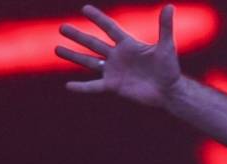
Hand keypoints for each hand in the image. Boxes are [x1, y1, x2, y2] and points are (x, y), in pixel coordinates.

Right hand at [56, 4, 180, 107]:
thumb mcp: (166, 46)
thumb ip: (165, 27)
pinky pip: (94, 86)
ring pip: (89, 62)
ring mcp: (114, 71)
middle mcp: (118, 56)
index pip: (110, 28)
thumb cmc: (169, 69)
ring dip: (73, 56)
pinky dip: (82, 87)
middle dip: (78, 36)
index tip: (85, 9)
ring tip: (56, 49)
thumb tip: (170, 6)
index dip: (98, 19)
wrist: (169, 92)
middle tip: (61, 27)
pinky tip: (69, 86)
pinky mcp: (114, 86)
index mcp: (128, 44)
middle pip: (93, 43)